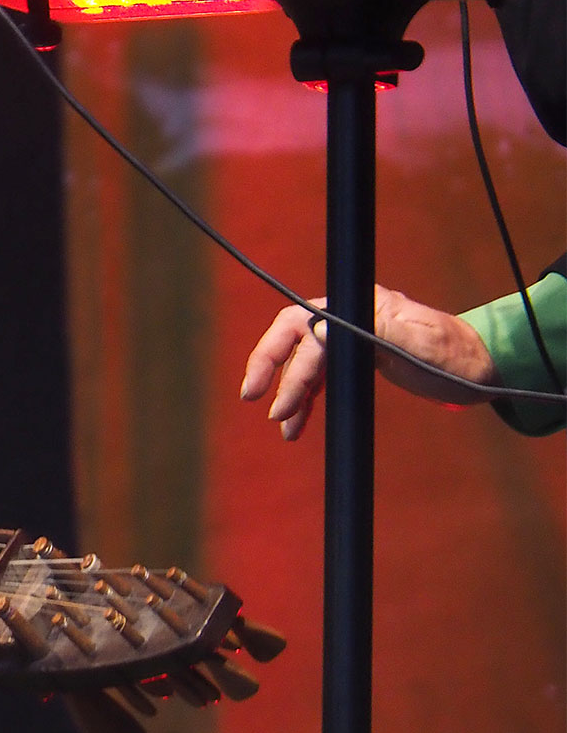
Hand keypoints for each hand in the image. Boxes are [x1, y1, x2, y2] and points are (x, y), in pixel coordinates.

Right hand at [240, 286, 499, 439]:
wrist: (480, 371)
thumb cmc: (455, 355)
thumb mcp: (420, 344)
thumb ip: (373, 331)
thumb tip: (318, 330)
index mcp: (360, 306)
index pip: (307, 328)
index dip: (283, 359)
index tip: (271, 394)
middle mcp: (348, 317)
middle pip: (291, 336)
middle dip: (268, 366)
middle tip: (253, 397)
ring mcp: (349, 339)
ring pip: (302, 361)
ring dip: (288, 393)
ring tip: (283, 427)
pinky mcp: (354, 361)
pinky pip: (319, 379)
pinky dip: (305, 401)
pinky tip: (296, 425)